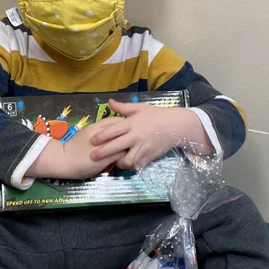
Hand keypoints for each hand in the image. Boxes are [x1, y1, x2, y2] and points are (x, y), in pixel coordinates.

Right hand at [28, 123, 126, 179]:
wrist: (64, 159)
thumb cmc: (75, 147)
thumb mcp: (87, 133)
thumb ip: (99, 131)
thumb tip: (111, 131)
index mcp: (96, 126)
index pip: (116, 120)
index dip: (125, 122)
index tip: (130, 126)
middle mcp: (101, 134)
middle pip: (123, 129)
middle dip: (131, 131)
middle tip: (137, 135)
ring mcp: (104, 146)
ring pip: (124, 141)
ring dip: (130, 143)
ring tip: (135, 146)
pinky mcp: (106, 158)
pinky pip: (121, 154)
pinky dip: (127, 154)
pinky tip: (129, 156)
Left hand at [90, 99, 213, 169]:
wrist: (176, 125)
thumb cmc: (157, 115)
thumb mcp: (140, 108)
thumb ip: (123, 107)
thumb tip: (109, 102)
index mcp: (132, 123)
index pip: (113, 130)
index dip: (101, 136)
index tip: (92, 140)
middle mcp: (136, 136)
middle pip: (116, 146)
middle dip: (103, 152)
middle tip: (92, 156)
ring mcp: (143, 147)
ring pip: (127, 160)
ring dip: (119, 162)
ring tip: (113, 162)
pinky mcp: (150, 156)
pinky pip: (138, 165)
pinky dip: (131, 166)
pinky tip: (127, 165)